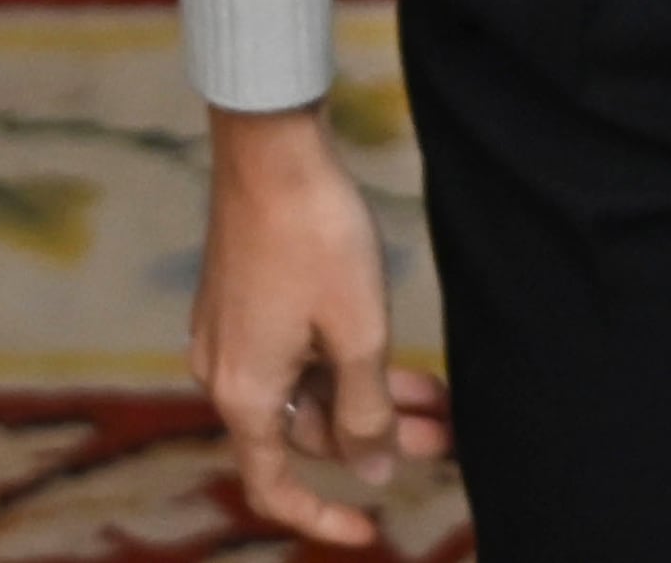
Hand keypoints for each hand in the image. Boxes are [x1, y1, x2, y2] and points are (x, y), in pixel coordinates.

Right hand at [191, 103, 449, 544]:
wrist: (272, 146)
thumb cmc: (315, 237)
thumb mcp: (357, 335)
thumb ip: (366, 413)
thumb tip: (373, 471)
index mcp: (244, 393)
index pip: (274, 486)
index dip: (322, 516)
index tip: (371, 530)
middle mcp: (227, 372)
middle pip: (304, 431)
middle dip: (374, 439)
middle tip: (444, 436)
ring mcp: (233, 334)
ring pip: (308, 389)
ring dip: (369, 396)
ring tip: (439, 398)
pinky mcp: (246, 299)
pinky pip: (298, 353)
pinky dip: (344, 361)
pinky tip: (400, 358)